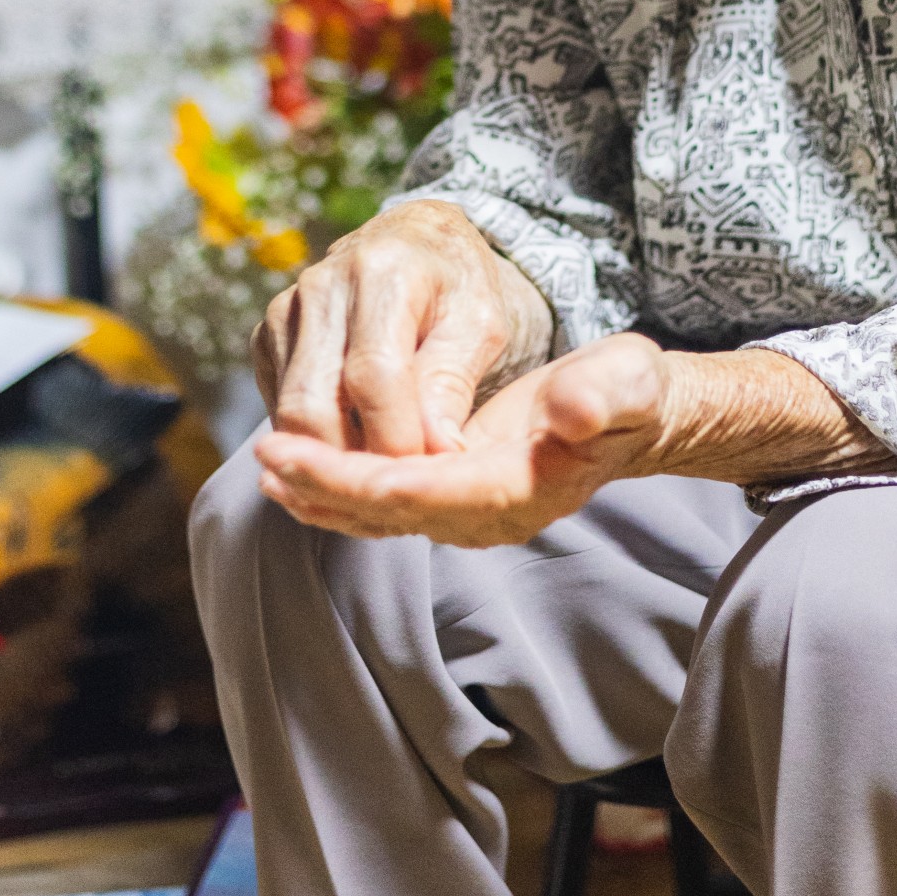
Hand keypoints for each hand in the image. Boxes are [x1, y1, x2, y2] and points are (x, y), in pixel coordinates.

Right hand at [252, 199, 553, 455]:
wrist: (414, 240)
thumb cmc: (456, 285)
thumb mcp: (480, 323)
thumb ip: (453, 381)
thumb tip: (436, 451)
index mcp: (383, 271)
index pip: (373, 375)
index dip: (394, 439)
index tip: (424, 476)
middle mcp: (321, 286)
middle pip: (312, 405)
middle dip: (352, 464)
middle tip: (397, 493)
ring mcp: (285, 310)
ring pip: (287, 416)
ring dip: (330, 462)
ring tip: (379, 480)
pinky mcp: (267, 335)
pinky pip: (277, 408)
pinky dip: (312, 443)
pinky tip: (354, 448)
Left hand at [257, 333, 668, 544]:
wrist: (631, 417)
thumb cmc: (626, 393)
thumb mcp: (626, 381)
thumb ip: (603, 396)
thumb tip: (570, 409)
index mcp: (520, 490)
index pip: (427, 493)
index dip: (363, 478)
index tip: (307, 456)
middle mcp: (485, 514)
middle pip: (389, 511)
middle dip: (324, 485)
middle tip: (265, 455)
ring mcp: (466, 511)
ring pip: (377, 514)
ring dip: (321, 492)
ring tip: (266, 464)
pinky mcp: (451, 495)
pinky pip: (383, 503)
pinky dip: (337, 490)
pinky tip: (300, 471)